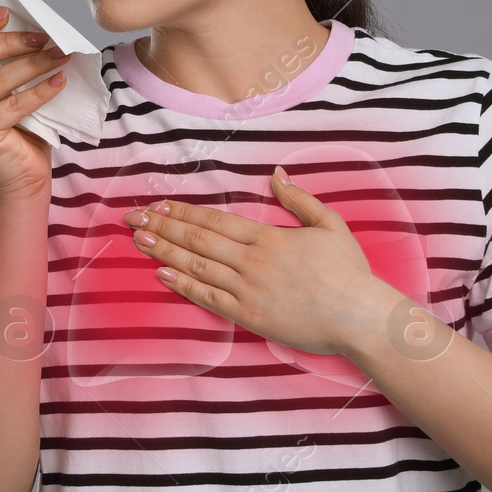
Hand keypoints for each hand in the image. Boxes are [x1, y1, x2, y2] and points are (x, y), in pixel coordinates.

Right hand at [0, 6, 71, 200]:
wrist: (22, 179)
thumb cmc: (21, 131)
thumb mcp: (12, 90)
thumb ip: (11, 63)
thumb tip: (37, 29)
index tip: (8, 13)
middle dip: (9, 41)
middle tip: (44, 37)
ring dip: (32, 63)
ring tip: (61, 54)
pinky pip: (12, 106)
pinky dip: (39, 91)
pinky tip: (59, 81)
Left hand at [121, 166, 389, 357]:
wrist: (358, 317)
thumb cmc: (349, 273)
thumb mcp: (330, 225)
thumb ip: (299, 199)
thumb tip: (276, 174)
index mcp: (268, 237)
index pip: (215, 220)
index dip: (184, 213)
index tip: (160, 206)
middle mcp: (252, 261)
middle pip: (197, 240)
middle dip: (163, 227)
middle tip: (133, 218)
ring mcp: (248, 289)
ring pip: (197, 266)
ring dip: (164, 252)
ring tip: (139, 240)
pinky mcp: (249, 315)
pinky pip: (209, 298)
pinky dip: (183, 285)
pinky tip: (163, 274)